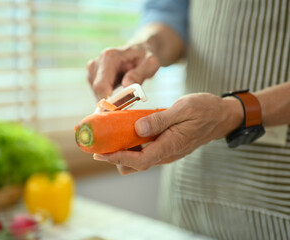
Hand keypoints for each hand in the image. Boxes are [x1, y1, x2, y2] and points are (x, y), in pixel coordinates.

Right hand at [87, 43, 159, 99]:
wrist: (138, 52)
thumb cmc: (144, 57)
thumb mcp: (150, 63)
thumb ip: (139, 74)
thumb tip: (126, 85)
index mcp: (109, 57)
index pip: (101, 85)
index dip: (106, 101)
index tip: (116, 112)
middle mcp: (96, 63)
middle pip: (98, 92)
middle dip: (112, 103)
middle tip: (129, 106)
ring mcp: (92, 72)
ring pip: (98, 96)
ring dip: (112, 102)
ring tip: (128, 97)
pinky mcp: (92, 79)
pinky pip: (99, 95)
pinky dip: (110, 100)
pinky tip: (121, 95)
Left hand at [93, 93, 243, 174]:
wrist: (221, 116)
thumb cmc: (204, 110)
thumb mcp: (183, 109)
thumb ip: (160, 119)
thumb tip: (137, 127)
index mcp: (170, 146)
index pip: (139, 160)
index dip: (118, 158)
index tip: (100, 153)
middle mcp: (166, 154)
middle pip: (134, 165)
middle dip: (114, 157)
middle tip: (99, 143)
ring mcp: (166, 151)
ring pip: (137, 160)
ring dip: (121, 152)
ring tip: (108, 136)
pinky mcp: (165, 146)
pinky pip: (144, 151)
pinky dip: (131, 145)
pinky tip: (124, 131)